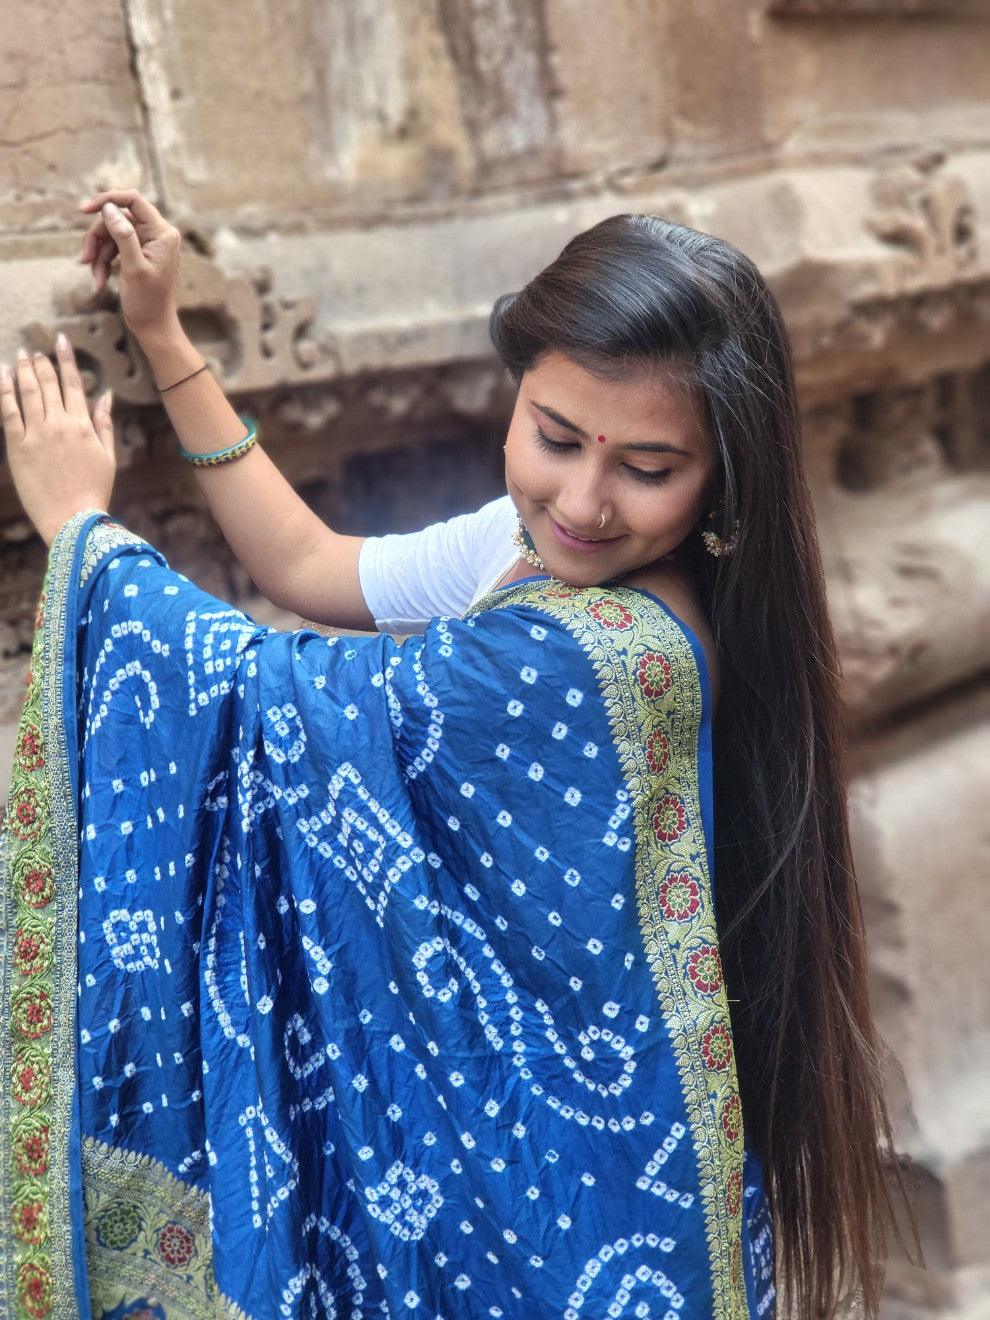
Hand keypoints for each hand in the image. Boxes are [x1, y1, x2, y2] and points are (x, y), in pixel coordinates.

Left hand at [1, 339, 114, 545]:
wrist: (73, 520)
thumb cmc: (94, 491)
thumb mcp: (108, 456)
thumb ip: (105, 423)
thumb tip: (106, 395)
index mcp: (83, 426)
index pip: (73, 383)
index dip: (66, 358)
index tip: (61, 340)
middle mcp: (59, 424)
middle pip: (48, 383)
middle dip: (41, 362)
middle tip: (34, 349)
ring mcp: (37, 434)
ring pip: (28, 392)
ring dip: (24, 369)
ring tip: (21, 356)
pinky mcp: (18, 447)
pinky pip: (9, 412)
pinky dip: (5, 390)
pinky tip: (4, 375)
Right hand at [77, 189, 182, 338]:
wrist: (153, 327)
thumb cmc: (148, 302)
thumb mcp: (134, 269)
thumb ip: (123, 236)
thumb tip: (110, 208)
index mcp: (162, 233)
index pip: (133, 200)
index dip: (107, 200)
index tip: (83, 210)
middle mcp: (157, 233)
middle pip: (116, 218)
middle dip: (97, 238)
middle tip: (84, 260)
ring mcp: (146, 243)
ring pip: (110, 233)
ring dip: (97, 254)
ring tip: (94, 278)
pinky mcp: (137, 253)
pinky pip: (112, 247)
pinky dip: (102, 262)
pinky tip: (99, 282)